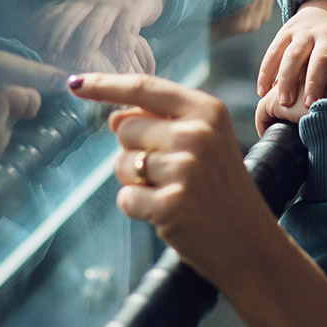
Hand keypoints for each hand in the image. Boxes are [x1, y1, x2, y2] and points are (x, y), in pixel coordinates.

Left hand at [30, 0, 164, 70]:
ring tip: (81, 64)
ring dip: (86, 44)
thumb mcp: (80, 12)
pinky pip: (125, 28)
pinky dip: (121, 45)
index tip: (32, 48)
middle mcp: (88, 1)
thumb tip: (32, 45)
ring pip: (94, 24)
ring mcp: (110, 5)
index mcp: (72, 3)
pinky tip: (118, 62)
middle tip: (52, 59)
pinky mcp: (132, 10)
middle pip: (69, 18)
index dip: (40, 30)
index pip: (52, 14)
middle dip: (59, 38)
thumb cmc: (103, 9)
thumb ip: (60, 23)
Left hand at [69, 72, 281, 294]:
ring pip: (122, 164)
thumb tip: (115, 116)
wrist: (250, 243)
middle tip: (168, 172)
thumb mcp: (206, 142)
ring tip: (171, 192)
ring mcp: (185, 170)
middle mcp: (197, 134)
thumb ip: (164, 121)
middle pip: (125, 128)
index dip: (105, 85)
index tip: (76, 83)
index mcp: (206, 111)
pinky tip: (166, 213)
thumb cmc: (221, 190)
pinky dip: (137, 208)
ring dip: (135, 182)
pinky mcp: (171, 205)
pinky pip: (125, 198)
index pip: (144, 88)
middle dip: (133, 150)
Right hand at [254, 0, 326, 133]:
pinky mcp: (287, 30)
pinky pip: (274, 51)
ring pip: (294, 54)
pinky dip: (266, 71)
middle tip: (308, 105)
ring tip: (282, 101)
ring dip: (287, 77)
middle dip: (315, 81)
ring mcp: (306, 32)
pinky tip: (262, 91)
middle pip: (322, 58)